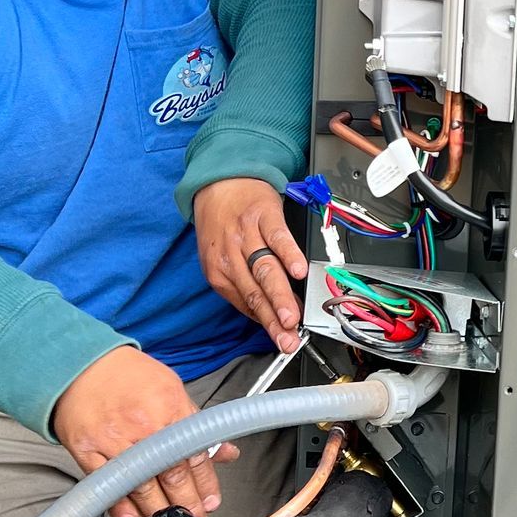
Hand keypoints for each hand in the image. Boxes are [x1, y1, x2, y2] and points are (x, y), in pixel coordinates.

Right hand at [52, 347, 234, 516]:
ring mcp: (115, 442)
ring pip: (142, 486)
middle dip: (188, 504)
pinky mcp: (89, 452)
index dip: (206, 484)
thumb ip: (196, 422)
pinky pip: (109, 486)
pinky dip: (121, 506)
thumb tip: (223, 451)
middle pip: (172, 476)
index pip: (195, 456)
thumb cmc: (127, 376)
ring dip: (159, 511)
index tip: (211, 502)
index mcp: (170, 410)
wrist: (82, 366)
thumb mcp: (171, 390)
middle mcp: (145, 428)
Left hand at [193, 177, 306, 352]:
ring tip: (291, 317)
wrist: (221, 177)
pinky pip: (278, 238)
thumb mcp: (220, 254)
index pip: (244, 303)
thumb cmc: (222, 220)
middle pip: (254, 292)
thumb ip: (239, 283)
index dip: (265, 323)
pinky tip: (298, 270)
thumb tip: (265, 311)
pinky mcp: (264, 216)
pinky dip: (288, 255)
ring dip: (279, 296)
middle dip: (272, 319)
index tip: (281, 339)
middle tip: (287, 339)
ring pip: (265, 271)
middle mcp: (230, 254)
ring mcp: (248, 235)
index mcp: (218, 269)